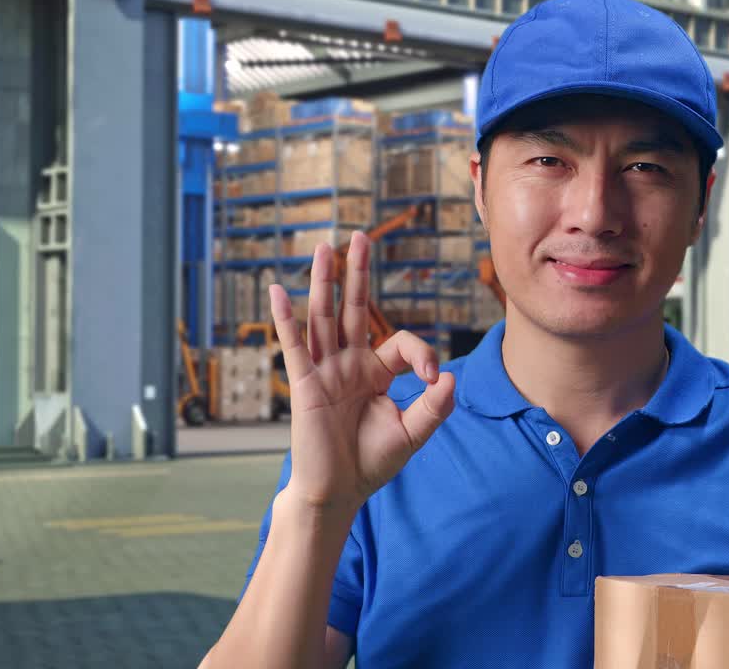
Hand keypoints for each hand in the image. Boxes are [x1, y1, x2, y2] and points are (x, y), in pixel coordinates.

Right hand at [268, 233, 455, 512]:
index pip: (400, 342)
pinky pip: (295, 347)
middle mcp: (348, 365)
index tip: (433, 381)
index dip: (421, 354)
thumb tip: (448, 375)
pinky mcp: (305, 385)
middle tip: (361, 236)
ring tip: (324, 248)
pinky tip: (279, 292)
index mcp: (375, 373)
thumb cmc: (371, 464)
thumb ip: (434, 407)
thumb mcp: (412, 433)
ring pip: (324, 318)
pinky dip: (287, 319)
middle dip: (358, 274)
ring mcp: (324, 372)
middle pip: (354, 310)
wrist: (338, 493)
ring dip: (324, 283)